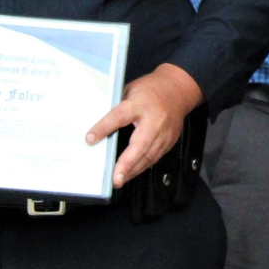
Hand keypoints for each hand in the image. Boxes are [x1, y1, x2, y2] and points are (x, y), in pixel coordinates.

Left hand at [86, 63, 203, 187]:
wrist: (178, 88)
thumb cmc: (151, 89)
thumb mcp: (130, 91)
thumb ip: (118, 108)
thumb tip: (100, 126)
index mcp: (140, 104)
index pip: (119, 116)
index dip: (103, 128)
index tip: (90, 139)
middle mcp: (154, 120)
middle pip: (139, 144)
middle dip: (127, 163)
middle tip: (115, 178)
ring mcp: (164, 132)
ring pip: (149, 156)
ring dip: (133, 170)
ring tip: (119, 180)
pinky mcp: (169, 140)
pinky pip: (155, 157)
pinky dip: (142, 166)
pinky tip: (132, 172)